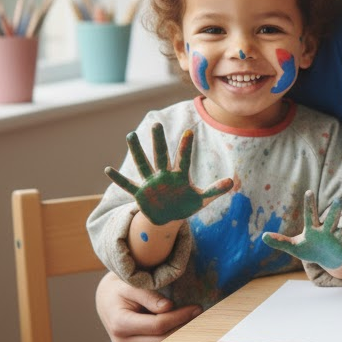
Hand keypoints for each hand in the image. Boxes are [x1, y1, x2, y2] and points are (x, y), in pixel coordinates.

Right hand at [95, 272, 200, 341]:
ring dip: (180, 338)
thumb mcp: (132, 286)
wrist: (107, 301)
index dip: (179, 317)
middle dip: (184, 328)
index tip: (196, 308)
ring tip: (195, 323)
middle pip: (161, 340)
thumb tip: (168, 306)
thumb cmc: (121, 290)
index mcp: (120, 323)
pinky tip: (183, 332)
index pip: (157, 324)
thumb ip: (149, 295)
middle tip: (201, 316)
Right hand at [105, 124, 232, 224]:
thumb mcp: (201, 199)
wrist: (168, 216)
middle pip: (161, 156)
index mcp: (179, 176)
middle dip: (158, 142)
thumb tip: (232, 182)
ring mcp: (151, 183)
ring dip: (137, 152)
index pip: (183, 159)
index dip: (186, 147)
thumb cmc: (185, 204)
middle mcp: (164, 175)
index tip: (189, 131)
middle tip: (156, 124)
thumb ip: (215, 190)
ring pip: (142, 164)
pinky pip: (128, 185)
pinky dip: (119, 179)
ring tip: (130, 135)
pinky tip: (108, 170)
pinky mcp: (140, 193)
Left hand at [262, 190, 341, 269]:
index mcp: (313, 229)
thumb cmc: (309, 248)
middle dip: (335, 211)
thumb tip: (263, 236)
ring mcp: (336, 240)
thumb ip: (280, 242)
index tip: (309, 191)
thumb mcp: (294, 247)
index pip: (310, 214)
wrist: (327, 258)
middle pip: (331, 219)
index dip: (310, 204)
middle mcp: (327, 231)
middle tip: (339, 201)